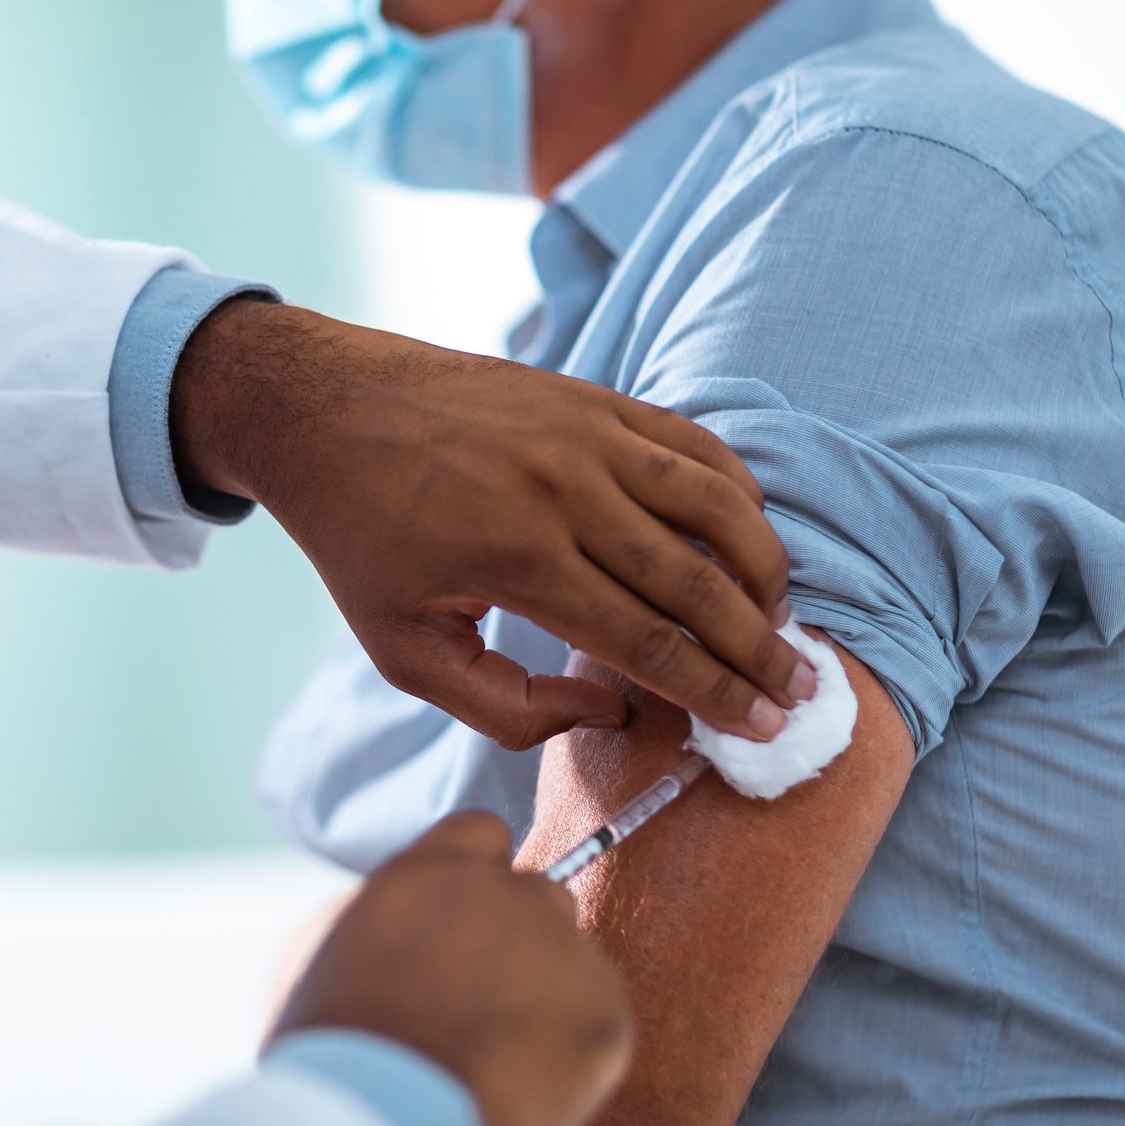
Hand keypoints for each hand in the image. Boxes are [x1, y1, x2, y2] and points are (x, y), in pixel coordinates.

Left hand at [171, 301, 812, 745]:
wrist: (325, 410)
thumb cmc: (361, 539)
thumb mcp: (403, 649)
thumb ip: (503, 705)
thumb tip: (610, 714)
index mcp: (517, 560)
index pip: (647, 642)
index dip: (715, 693)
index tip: (762, 727)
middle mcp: (563, 490)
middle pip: (697, 582)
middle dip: (758, 647)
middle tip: (800, 691)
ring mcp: (585, 434)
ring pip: (715, 503)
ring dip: (763, 565)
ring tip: (780, 619)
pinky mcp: (591, 397)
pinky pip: (692, 443)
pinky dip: (735, 490)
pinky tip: (747, 536)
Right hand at [269, 812, 632, 1125]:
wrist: (381, 1121)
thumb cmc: (332, 1048)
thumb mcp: (317, 953)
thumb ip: (370, 916)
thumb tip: (391, 918)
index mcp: (432, 870)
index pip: (482, 833)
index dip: (477, 877)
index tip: (463, 925)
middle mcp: (506, 892)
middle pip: (539, 895)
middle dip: (520, 940)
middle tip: (483, 1004)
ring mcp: (563, 948)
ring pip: (573, 961)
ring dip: (549, 995)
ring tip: (501, 1058)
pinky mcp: (605, 1013)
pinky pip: (600, 1022)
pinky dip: (573, 1055)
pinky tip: (525, 1088)